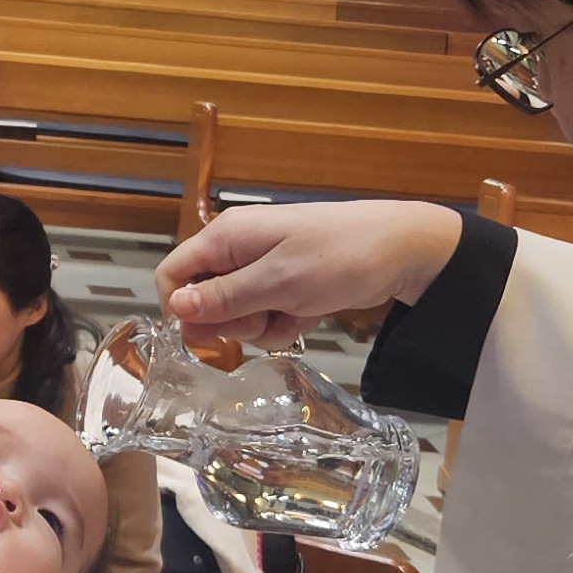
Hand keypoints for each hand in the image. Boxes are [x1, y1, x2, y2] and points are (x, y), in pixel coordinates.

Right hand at [159, 201, 464, 348]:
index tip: (209, 335)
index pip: (173, 275)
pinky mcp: (284, 285)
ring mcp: (262, 268)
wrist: (400, 250)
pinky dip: (283, 323)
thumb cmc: (338, 257)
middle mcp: (236, 251)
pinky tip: (307, 314)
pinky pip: (265, 316)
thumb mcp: (277, 282)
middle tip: (267, 315)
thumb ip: (224, 297)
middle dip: (233, 321)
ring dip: (262, 326)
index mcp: (225, 238)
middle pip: (203, 301)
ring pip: (236, 314)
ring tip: (294, 312)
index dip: (182, 309)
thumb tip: (175, 307)